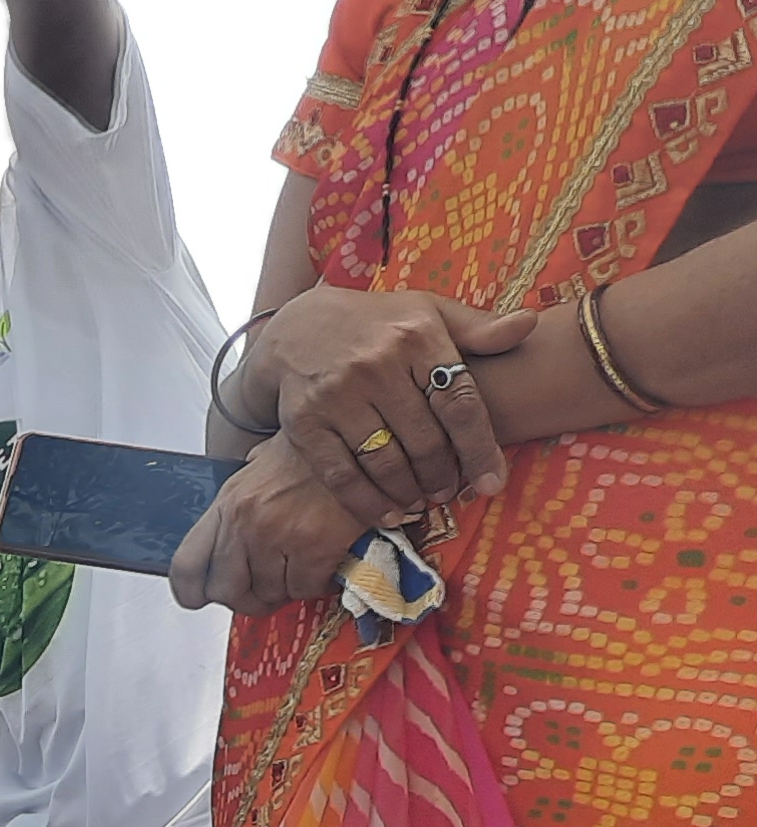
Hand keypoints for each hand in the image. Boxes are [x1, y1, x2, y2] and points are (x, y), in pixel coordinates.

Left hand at [168, 433, 378, 612]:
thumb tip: (224, 537)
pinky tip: (324, 562)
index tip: (203, 596)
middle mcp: (246, 523)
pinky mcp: (316, 550)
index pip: (186, 566)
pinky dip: (315, 584)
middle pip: (225, 591)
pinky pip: (304, 590)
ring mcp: (279, 538)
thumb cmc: (315, 456)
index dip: (191, 591)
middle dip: (246, 596)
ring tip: (300, 565)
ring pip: (268, 595)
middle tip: (266, 587)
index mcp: (228, 504)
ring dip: (284, 588)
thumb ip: (238, 506)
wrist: (365, 444)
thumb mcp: (260, 469)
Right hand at [240, 285, 536, 521]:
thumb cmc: (377, 324)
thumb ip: (477, 327)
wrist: (297, 328)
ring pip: (385, 462)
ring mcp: (337, 396)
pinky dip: (367, 502)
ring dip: (409, 493)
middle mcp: (376, 365)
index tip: (493, 482)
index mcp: (416, 336)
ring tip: (421, 502)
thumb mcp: (428, 312)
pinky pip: (342, 475)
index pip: (459, 403)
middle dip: (442, 476)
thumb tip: (529, 324)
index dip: (480, 449)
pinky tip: (387, 513)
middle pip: (424, 440)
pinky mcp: (304, 423)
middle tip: (449, 492)